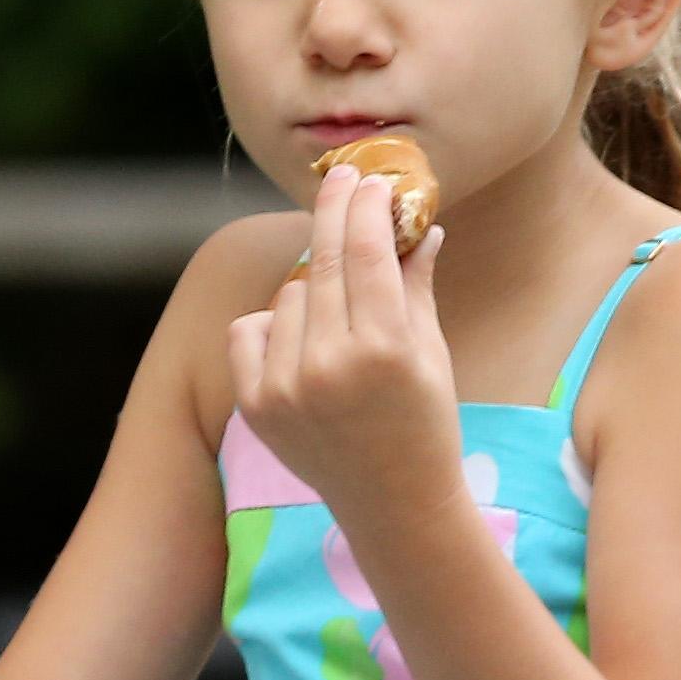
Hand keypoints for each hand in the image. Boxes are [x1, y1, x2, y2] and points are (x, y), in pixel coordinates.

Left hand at [229, 162, 463, 532]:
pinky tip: (298, 341)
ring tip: (339, 315)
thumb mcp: (431, 350)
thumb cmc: (423, 420)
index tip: (366, 176)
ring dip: (310, 287)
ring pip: (287, 294)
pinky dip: (270, 325)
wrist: (392, 502)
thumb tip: (418, 221)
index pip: (366, 249)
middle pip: (320, 262)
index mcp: (384, 347)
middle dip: (333, 214)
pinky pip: (249, 330)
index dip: (365, 204)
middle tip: (340, 178)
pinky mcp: (255, 405)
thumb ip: (416, 282)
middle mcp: (330, 365)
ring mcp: (287, 387)